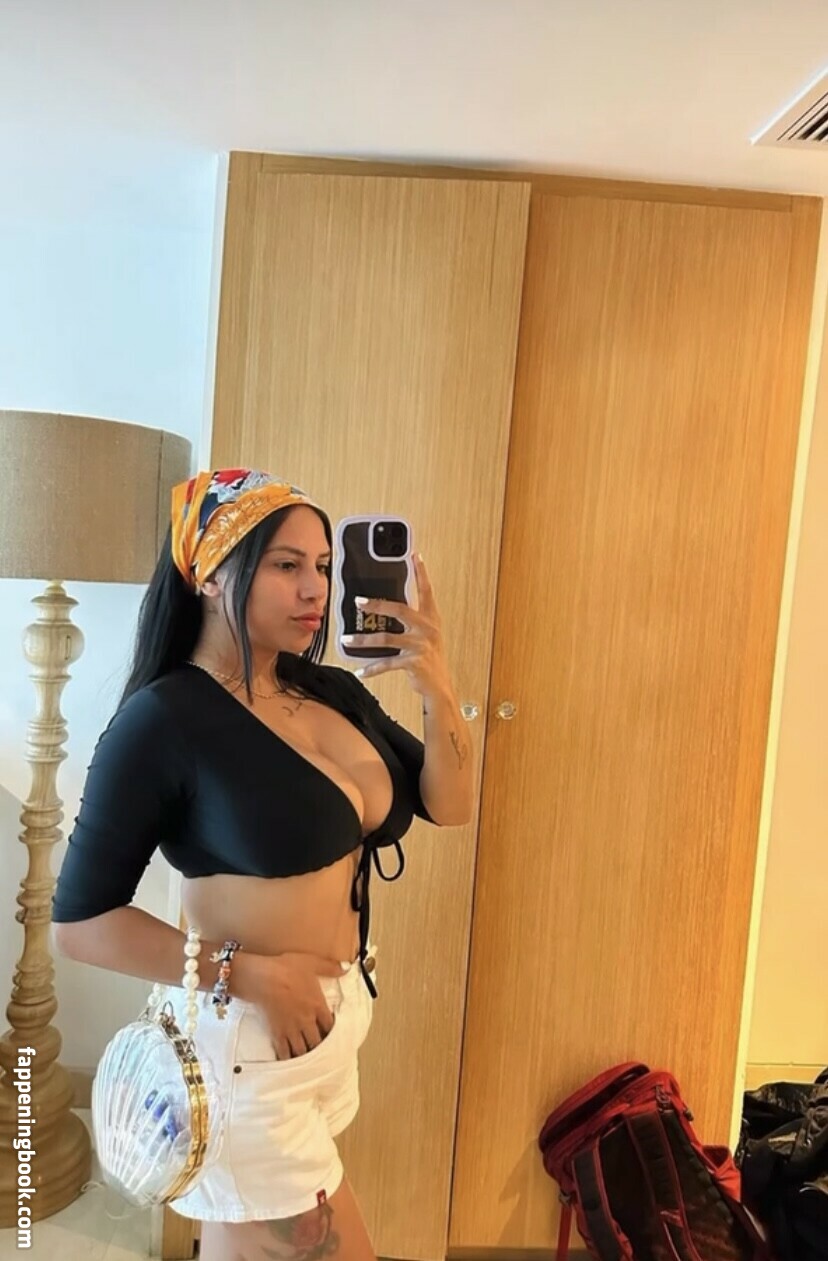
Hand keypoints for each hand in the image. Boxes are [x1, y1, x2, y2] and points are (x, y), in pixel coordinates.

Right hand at [249, 952, 346, 1059]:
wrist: (264, 978)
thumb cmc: (287, 968)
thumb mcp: (312, 962)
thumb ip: (330, 967)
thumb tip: (346, 968)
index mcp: (318, 1005)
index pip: (330, 1025)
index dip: (333, 1032)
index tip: (333, 1035)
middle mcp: (307, 1020)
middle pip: (318, 1042)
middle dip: (320, 1047)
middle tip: (321, 1052)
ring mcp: (292, 1029)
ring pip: (303, 1049)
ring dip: (306, 1055)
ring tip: (308, 1060)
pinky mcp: (277, 1033)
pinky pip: (284, 1051)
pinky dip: (288, 1058)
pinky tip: (289, 1062)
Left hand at [344, 554, 451, 697]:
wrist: (439, 685)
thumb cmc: (430, 658)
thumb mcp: (425, 634)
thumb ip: (412, 619)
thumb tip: (385, 606)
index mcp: (431, 618)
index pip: (426, 591)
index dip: (421, 572)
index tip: (414, 555)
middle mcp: (427, 629)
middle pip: (400, 609)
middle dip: (377, 604)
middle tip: (358, 601)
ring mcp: (421, 646)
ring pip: (386, 638)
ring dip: (363, 640)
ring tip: (347, 639)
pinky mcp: (413, 663)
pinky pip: (387, 663)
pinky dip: (372, 668)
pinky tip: (361, 670)